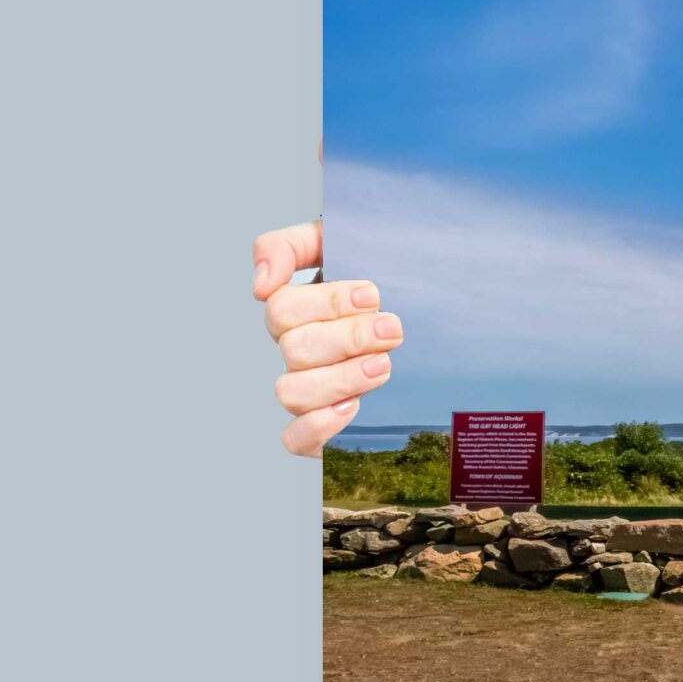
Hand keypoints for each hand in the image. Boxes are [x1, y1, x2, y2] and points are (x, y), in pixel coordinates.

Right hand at [252, 218, 401, 455]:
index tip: (373, 295)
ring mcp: (306, 389)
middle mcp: (295, 351)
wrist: (421, 311)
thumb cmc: (373, 275)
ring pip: (291, 393)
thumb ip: (290, 246)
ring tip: (383, 365)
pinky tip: (353, 407)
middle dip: (348, 338)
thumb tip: (261, 284)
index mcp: (295, 311)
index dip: (327, 303)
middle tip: (391, 329)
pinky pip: (294, 439)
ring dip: (340, 379)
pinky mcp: (319, 428)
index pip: (283, 308)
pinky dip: (319, 426)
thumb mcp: (337, 242)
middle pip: (294, 349)